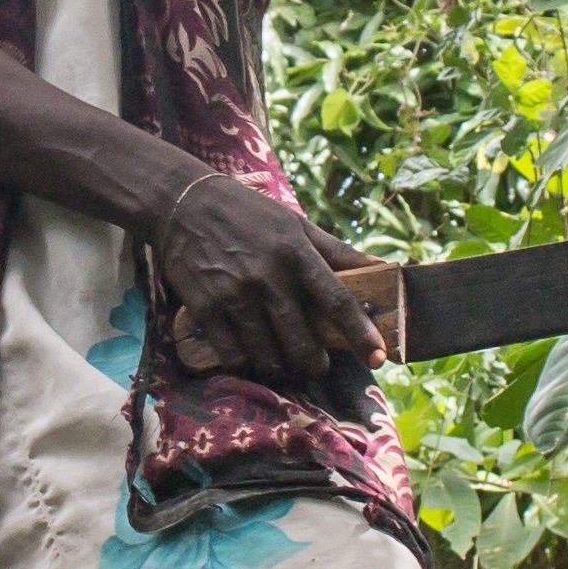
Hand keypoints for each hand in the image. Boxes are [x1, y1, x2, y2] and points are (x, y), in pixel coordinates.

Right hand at [143, 169, 379, 388]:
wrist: (184, 203)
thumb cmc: (249, 214)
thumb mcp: (296, 224)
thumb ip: (338, 251)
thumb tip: (383, 268)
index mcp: (296, 253)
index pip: (337, 300)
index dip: (360, 333)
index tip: (377, 357)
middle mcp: (268, 277)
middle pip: (302, 341)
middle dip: (314, 363)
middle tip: (316, 365)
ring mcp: (235, 295)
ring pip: (267, 354)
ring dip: (279, 365)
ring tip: (281, 360)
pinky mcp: (206, 308)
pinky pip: (233, 354)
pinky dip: (245, 362)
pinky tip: (249, 355)